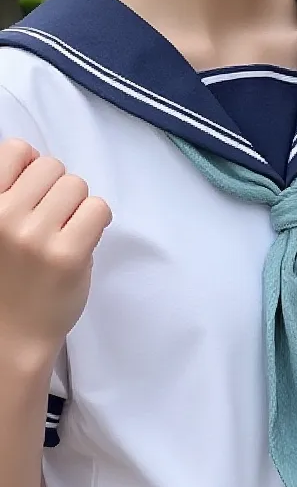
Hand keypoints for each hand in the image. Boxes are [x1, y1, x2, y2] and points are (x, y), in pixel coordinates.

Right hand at [0, 139, 111, 355]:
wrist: (9, 338)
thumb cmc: (4, 278)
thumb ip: (7, 190)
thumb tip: (33, 155)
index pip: (16, 149)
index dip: (29, 169)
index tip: (29, 195)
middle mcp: (2, 217)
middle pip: (52, 166)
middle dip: (55, 189)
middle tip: (48, 221)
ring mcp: (35, 236)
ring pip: (77, 185)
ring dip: (76, 205)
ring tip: (62, 232)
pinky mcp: (68, 254)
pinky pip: (98, 208)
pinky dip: (95, 221)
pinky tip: (79, 241)